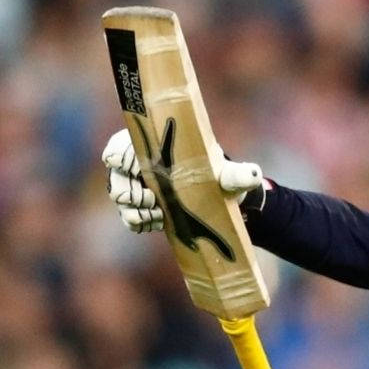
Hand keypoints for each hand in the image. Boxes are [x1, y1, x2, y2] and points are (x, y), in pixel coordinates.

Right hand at [101, 128, 264, 232]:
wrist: (219, 199)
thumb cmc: (220, 178)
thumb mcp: (230, 176)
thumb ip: (238, 175)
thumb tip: (253, 175)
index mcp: (154, 146)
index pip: (119, 145)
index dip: (120, 156)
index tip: (137, 169)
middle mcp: (139, 164)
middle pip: (115, 176)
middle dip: (130, 191)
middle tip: (152, 200)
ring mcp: (135, 187)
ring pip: (119, 197)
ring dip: (136, 210)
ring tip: (159, 214)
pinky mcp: (138, 208)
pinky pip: (127, 217)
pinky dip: (140, 223)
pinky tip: (159, 223)